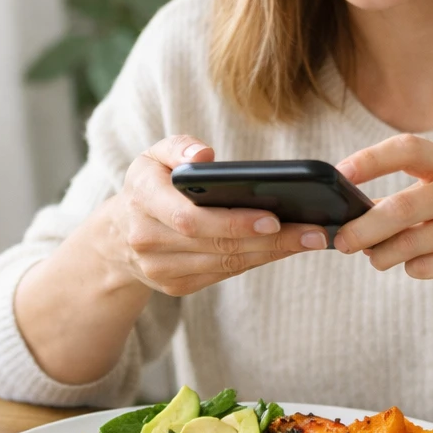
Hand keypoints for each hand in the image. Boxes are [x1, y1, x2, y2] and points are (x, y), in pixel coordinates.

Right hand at [98, 135, 327, 296]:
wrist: (118, 234)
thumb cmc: (151, 184)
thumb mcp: (154, 156)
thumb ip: (178, 146)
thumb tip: (204, 156)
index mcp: (142, 199)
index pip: (190, 218)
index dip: (234, 221)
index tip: (274, 217)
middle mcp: (147, 239)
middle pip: (218, 245)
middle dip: (272, 240)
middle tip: (315, 232)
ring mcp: (160, 269)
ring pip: (226, 263)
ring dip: (272, 253)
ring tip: (311, 239)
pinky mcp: (176, 285)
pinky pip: (224, 273)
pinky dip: (257, 260)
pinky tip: (286, 248)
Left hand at [332, 134, 432, 311]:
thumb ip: (415, 199)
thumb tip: (353, 214)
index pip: (407, 148)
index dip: (369, 159)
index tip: (340, 176)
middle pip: (401, 206)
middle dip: (363, 227)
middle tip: (341, 241)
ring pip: (410, 243)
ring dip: (384, 255)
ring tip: (379, 258)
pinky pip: (427, 267)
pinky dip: (415, 269)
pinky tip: (426, 265)